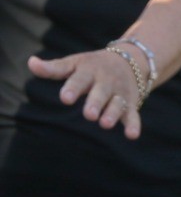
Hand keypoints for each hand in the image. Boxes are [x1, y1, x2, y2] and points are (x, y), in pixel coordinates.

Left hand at [29, 51, 143, 138]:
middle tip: (89, 115)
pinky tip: (131, 135)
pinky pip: (133, 114)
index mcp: (89, 71)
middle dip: (96, 103)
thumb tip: (31, 62)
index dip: (73, 88)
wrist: (131, 61)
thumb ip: (54, 68)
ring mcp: (119, 93)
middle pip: (101, 92)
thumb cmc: (93, 66)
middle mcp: (106, 82)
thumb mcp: (75, 63)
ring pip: (117, 104)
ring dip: (113, 113)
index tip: (65, 99)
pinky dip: (134, 124)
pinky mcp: (131, 103)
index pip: (79, 79)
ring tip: (105, 124)